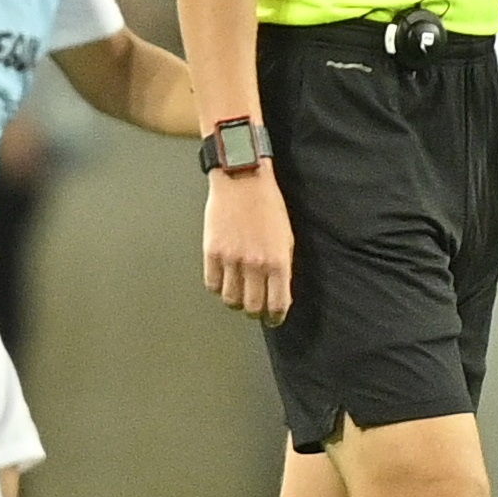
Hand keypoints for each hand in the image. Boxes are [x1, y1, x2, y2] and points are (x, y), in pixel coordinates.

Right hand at [204, 168, 293, 325]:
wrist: (242, 178)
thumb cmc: (267, 204)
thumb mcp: (286, 237)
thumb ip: (282, 266)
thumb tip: (278, 290)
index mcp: (278, 261)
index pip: (278, 304)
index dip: (276, 317)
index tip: (273, 319)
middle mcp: (255, 264)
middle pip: (252, 307)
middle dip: (255, 312)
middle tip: (255, 308)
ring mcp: (231, 259)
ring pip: (230, 299)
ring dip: (235, 301)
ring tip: (238, 293)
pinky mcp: (212, 252)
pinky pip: (212, 284)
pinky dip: (217, 287)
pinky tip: (223, 279)